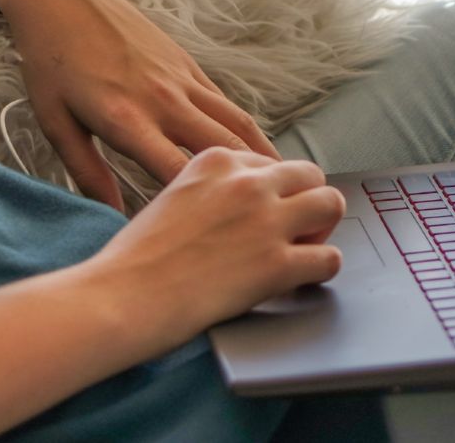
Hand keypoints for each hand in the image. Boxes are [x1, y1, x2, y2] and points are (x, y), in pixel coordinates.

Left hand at [0, 0, 280, 207]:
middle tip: (280, 219)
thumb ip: (87, 174)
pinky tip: (258, 152)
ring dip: (264, 157)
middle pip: (226, 149)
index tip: (219, 234)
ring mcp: (181, 79)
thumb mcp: (56, 123)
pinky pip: (226, 104)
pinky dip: (247, 131)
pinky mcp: (188, 65)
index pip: (176, 173)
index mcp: (127, 119)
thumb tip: (113, 217)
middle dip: (255, 186)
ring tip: (287, 189)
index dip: (202, 208)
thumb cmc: (50, 61)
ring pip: (238, 124)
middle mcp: (164, 100)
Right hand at [86, 148, 344, 344]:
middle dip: (306, 201)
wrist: (123, 294)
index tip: (265, 212)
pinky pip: (329, 258)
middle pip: (309, 174)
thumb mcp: (172, 196)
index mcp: (217, 160)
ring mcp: (265, 220)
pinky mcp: (276, 264)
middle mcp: (246, 182)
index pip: (272, 162)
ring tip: (301, 250)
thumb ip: (211, 191)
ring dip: (322, 229)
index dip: (274, 191)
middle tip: (292, 230)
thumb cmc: (136, 256)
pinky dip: (321, 270)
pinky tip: (299, 280)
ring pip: (331, 204)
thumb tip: (242, 209)